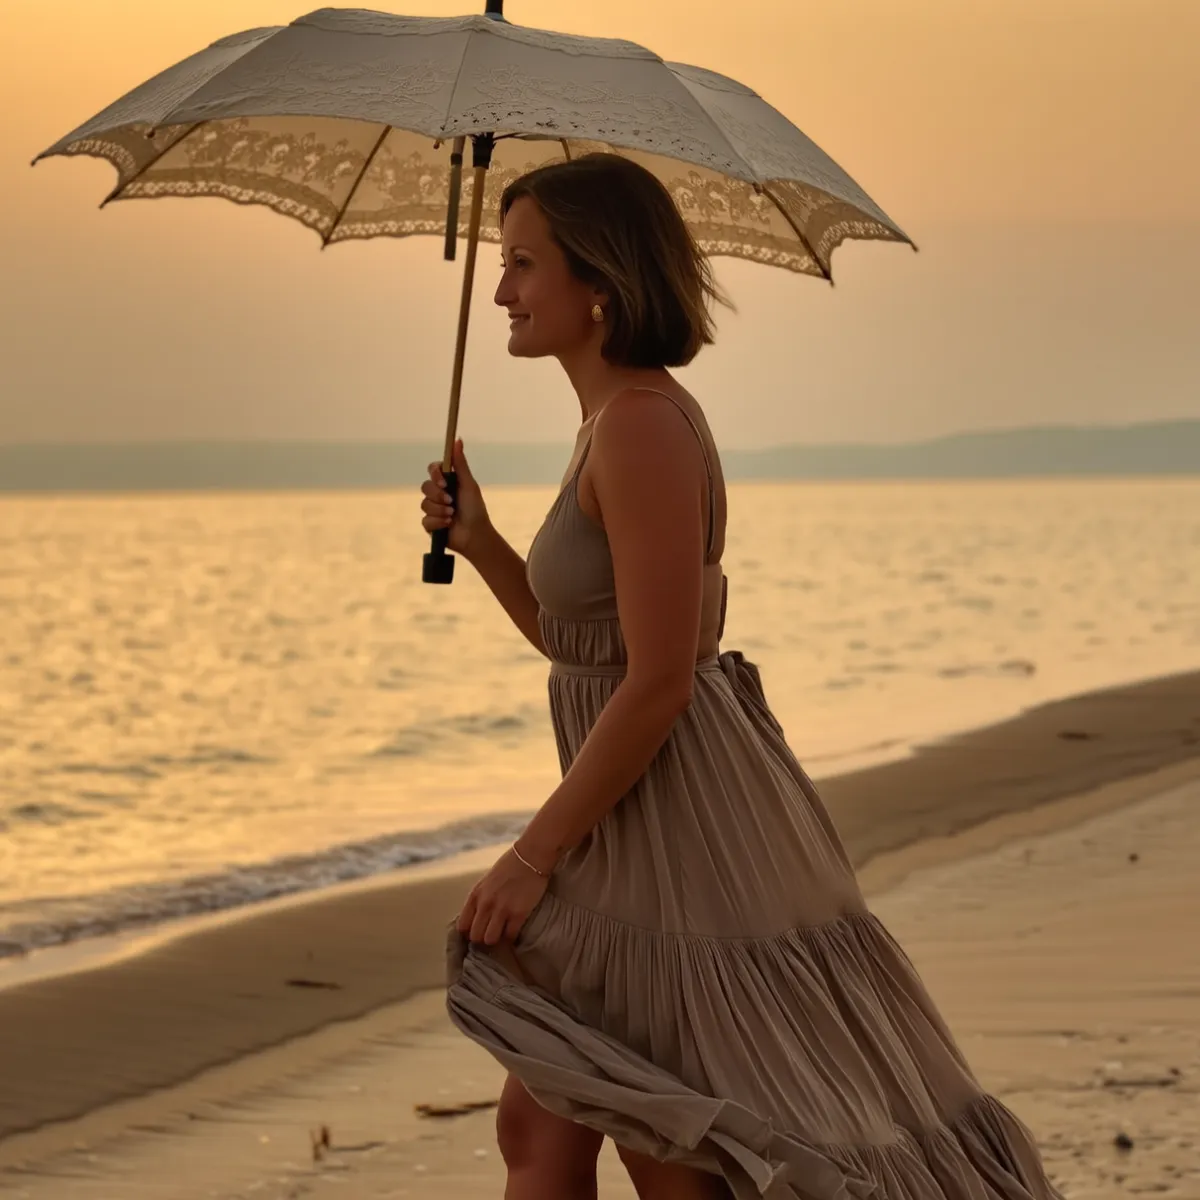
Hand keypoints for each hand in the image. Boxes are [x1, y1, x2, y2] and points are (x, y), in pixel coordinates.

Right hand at [420, 438, 490, 558]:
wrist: (475, 535)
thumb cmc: (475, 509)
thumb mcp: (468, 484)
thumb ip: (461, 463)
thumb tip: (458, 439)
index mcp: (448, 482)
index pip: (433, 470)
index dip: (435, 474)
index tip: (443, 481)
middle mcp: (438, 494)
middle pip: (425, 486)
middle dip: (438, 495)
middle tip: (451, 501)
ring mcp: (433, 509)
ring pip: (424, 504)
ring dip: (440, 510)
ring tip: (452, 515)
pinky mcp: (430, 524)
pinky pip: (425, 520)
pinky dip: (438, 522)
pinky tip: (448, 525)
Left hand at [457, 847, 549, 945]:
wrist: (531, 857)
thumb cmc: (509, 866)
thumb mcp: (487, 881)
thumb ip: (480, 899)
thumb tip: (478, 918)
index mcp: (475, 895)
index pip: (462, 925)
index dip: (469, 932)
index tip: (478, 932)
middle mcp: (485, 903)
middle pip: (475, 936)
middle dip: (482, 939)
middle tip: (491, 935)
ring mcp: (501, 909)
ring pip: (490, 939)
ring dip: (496, 940)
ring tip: (502, 935)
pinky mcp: (518, 914)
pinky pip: (510, 936)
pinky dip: (511, 939)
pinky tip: (514, 934)